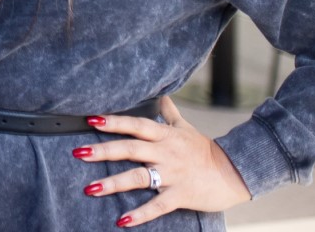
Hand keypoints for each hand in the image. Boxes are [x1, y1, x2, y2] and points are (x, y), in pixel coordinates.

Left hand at [75, 96, 250, 225]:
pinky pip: (157, 206)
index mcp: (165, 136)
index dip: (114, 122)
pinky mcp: (181, 196)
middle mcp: (166, 153)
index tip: (91, 119)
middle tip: (78, 153)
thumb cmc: (206, 150)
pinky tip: (122, 220)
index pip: (135, 125)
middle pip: (130, 149)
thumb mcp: (186, 128)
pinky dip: (140, 214)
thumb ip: (169, 113)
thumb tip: (160, 94)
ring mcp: (173, 175)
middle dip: (103, 151)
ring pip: (138, 178)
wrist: (236, 173)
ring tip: (89, 188)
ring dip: (113, 183)